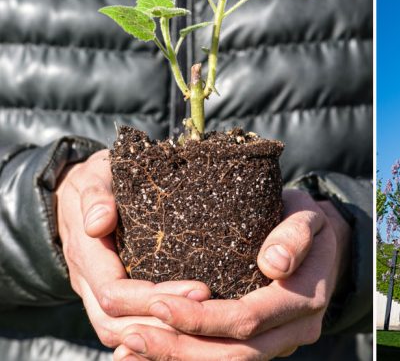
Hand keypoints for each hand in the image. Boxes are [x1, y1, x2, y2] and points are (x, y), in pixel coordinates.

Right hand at [56, 150, 210, 347]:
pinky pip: (129, 325)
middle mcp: (87, 282)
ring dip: (161, 333)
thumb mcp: (96, 177)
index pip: (114, 293)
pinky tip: (191, 328)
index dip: (155, 297)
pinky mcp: (113, 298)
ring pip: (120, 331)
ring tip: (205, 323)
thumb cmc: (97, 180)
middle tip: (212, 308)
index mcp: (86, 254)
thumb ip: (97, 196)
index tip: (201, 289)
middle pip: (116, 322)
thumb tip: (98, 222)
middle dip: (164, 321)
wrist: (77, 192)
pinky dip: (156, 332)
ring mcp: (97, 293)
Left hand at [112, 189, 351, 360]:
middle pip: (234, 354)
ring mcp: (280, 343)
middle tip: (128, 334)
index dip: (202, 318)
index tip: (158, 303)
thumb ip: (295, 234)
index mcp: (306, 297)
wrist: (325, 246)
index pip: (249, 319)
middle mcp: (296, 330)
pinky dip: (184, 359)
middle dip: (178, 348)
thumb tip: (274, 263)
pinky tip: (144, 355)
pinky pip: (223, 360)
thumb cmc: (305, 220)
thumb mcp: (307, 214)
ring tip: (128, 347)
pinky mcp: (263, 346)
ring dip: (175, 359)